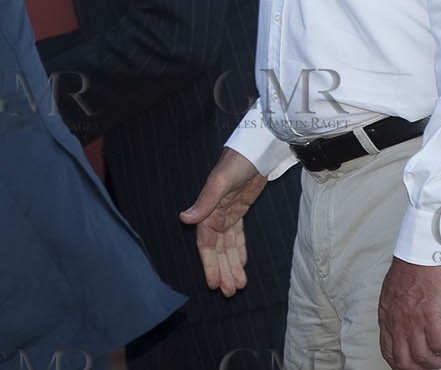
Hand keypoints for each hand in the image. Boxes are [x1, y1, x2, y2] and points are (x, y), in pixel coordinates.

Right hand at [179, 148, 266, 296]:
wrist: (257, 149)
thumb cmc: (237, 162)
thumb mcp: (220, 182)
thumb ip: (204, 202)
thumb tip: (183, 219)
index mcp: (209, 209)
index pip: (207, 242)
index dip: (209, 263)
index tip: (213, 283)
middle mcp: (216, 213)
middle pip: (218, 248)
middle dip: (222, 270)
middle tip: (228, 292)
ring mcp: (228, 212)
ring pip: (228, 245)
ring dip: (231, 264)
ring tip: (237, 285)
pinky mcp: (240, 209)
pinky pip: (237, 235)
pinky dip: (239, 250)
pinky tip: (241, 264)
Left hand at [378, 258, 440, 369]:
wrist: (418, 256)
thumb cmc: (408, 272)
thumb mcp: (391, 297)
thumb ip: (394, 315)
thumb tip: (402, 330)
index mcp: (387, 318)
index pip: (388, 352)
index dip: (400, 365)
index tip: (413, 366)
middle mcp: (397, 323)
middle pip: (404, 361)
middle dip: (419, 369)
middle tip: (431, 365)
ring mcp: (413, 321)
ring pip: (423, 357)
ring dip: (437, 363)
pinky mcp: (430, 316)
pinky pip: (439, 344)